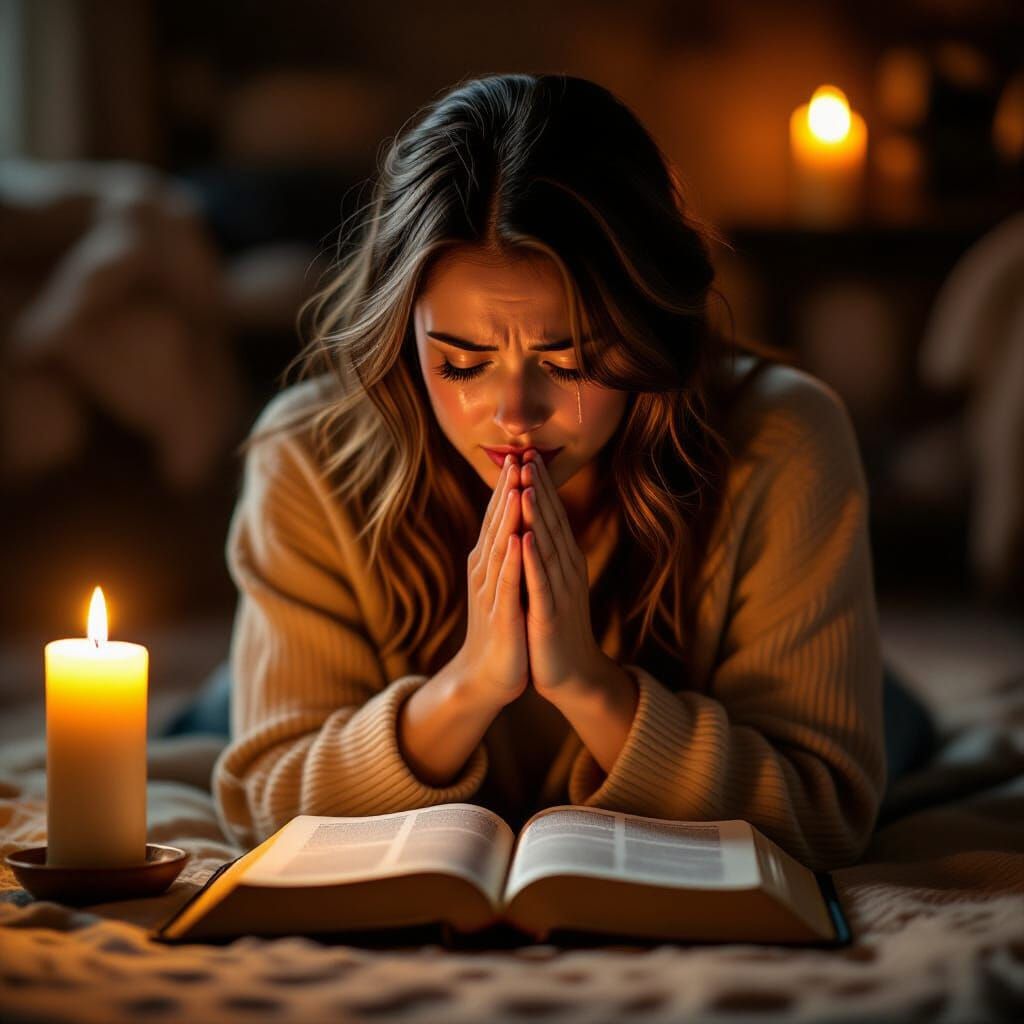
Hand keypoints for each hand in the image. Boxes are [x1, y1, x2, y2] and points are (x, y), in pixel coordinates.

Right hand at [456, 455, 529, 708]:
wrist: (486, 675)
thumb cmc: (500, 628)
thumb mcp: (503, 584)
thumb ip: (505, 554)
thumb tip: (513, 524)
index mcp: (489, 562)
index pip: (499, 518)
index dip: (508, 488)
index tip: (519, 456)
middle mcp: (485, 571)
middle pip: (496, 524)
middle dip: (506, 491)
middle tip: (515, 456)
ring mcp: (491, 591)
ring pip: (500, 546)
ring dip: (508, 516)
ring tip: (516, 486)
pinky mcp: (502, 614)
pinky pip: (507, 582)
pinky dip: (512, 559)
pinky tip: (518, 538)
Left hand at [520, 450, 605, 700]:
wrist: (571, 674)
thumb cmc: (555, 627)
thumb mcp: (550, 583)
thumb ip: (546, 553)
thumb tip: (536, 522)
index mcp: (563, 561)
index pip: (552, 516)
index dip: (541, 486)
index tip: (528, 455)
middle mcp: (566, 570)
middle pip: (552, 522)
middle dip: (539, 488)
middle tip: (528, 455)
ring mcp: (559, 591)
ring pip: (548, 545)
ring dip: (538, 514)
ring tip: (528, 483)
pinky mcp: (549, 614)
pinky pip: (540, 582)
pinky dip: (533, 558)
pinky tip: (525, 537)